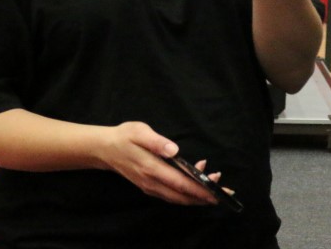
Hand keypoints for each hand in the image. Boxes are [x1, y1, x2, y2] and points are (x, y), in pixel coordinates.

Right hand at [96, 121, 222, 206]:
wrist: (105, 149)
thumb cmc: (124, 136)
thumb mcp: (139, 131)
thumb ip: (157, 141)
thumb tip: (175, 150)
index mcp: (151, 169)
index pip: (180, 183)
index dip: (200, 188)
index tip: (217, 190)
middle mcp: (152, 183)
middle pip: (182, 195)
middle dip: (205, 195)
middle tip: (225, 191)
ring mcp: (150, 187)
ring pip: (178, 198)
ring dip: (197, 196)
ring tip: (216, 187)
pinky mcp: (150, 187)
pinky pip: (172, 195)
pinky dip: (187, 192)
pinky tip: (197, 182)